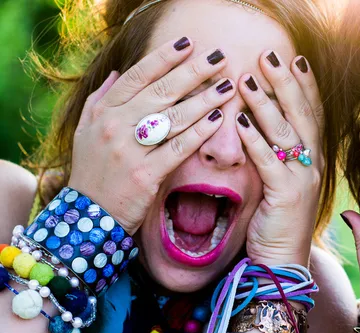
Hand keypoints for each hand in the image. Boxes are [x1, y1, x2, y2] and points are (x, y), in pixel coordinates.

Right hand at [69, 38, 235, 233]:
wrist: (87, 216)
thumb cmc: (93, 170)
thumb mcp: (86, 131)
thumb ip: (101, 100)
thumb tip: (118, 72)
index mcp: (105, 112)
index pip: (137, 75)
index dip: (164, 57)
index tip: (188, 43)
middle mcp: (116, 126)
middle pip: (162, 91)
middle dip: (193, 71)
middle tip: (219, 57)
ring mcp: (131, 150)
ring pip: (174, 117)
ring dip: (204, 100)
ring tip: (227, 87)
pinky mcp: (146, 174)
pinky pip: (179, 148)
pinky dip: (200, 133)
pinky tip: (218, 120)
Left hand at [235, 52, 323, 265]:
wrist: (282, 262)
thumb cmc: (277, 221)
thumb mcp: (280, 182)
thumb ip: (275, 154)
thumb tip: (256, 124)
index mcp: (313, 160)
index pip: (312, 115)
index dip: (305, 86)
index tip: (294, 59)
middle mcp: (313, 166)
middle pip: (302, 115)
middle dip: (286, 83)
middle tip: (269, 55)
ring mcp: (303, 180)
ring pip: (287, 134)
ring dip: (266, 104)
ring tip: (248, 78)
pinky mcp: (287, 197)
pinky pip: (269, 162)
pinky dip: (255, 141)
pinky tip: (240, 122)